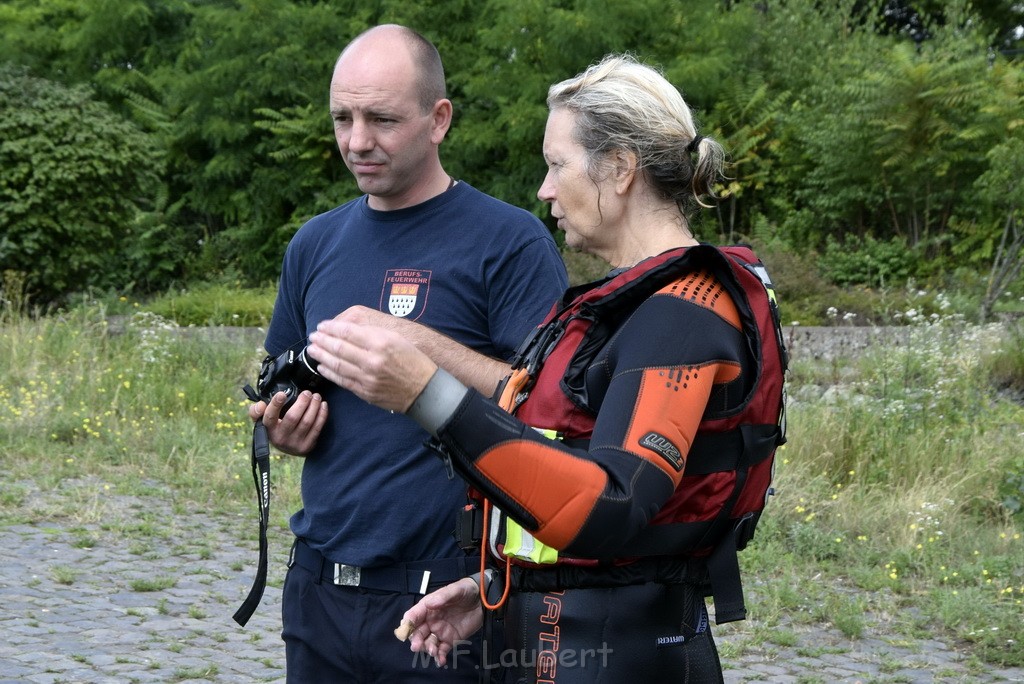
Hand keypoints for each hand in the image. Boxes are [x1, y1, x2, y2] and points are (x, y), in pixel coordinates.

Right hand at [248, 390, 327, 455]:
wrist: (288, 447)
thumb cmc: (276, 427)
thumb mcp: (262, 420)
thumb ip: (256, 411)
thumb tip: (260, 405)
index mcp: (268, 429)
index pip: (269, 416)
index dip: (275, 404)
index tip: (282, 394)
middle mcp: (280, 438)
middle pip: (292, 417)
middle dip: (302, 402)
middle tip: (307, 392)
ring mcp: (294, 443)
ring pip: (307, 422)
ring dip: (314, 406)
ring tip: (316, 396)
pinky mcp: (307, 446)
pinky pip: (317, 428)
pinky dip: (321, 415)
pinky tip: (323, 405)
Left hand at [308, 319, 436, 412]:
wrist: (424, 389)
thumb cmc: (413, 360)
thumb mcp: (396, 338)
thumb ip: (372, 333)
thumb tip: (347, 329)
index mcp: (381, 342)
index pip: (348, 332)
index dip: (331, 328)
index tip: (322, 325)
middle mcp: (372, 360)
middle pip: (339, 348)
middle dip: (322, 341)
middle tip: (313, 336)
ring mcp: (367, 378)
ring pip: (337, 365)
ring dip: (321, 356)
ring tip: (312, 349)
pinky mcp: (365, 392)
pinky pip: (342, 381)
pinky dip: (330, 373)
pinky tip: (321, 367)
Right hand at [401, 577, 483, 667]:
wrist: (482, 601)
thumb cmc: (465, 591)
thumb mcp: (456, 590)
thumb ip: (443, 596)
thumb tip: (429, 604)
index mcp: (428, 607)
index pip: (413, 616)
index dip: (408, 623)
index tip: (404, 631)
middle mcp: (431, 621)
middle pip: (418, 633)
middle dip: (415, 640)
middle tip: (417, 646)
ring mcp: (440, 631)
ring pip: (428, 643)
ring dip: (428, 649)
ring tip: (433, 651)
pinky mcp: (450, 640)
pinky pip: (442, 650)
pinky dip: (440, 657)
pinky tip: (441, 660)